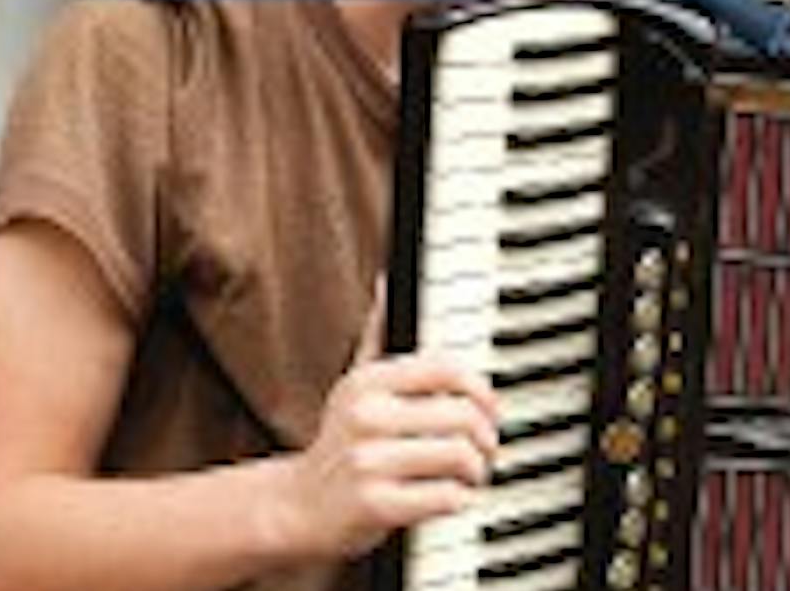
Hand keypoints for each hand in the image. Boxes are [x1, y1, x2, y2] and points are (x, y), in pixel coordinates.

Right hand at [273, 283, 500, 559]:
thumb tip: (386, 281)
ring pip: (459, 456)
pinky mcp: (375, 506)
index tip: (491, 408)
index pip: (447, 368)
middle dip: (487, 437)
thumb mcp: (354, 384)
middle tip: (486, 450)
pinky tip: (455, 498)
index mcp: (369, 382)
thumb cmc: (341, 442)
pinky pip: (446, 497)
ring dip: (477, 471)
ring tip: (472, 475)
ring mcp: (368, 461)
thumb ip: (377, 335)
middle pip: (462, 415)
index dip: (482, 389)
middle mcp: (366, 416)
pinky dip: (462, 500)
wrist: (298, 508)